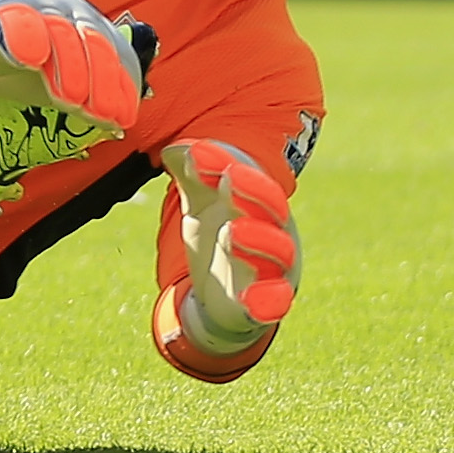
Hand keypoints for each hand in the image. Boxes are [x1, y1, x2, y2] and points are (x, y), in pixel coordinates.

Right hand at [0, 0, 147, 136]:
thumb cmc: (15, 60)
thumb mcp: (57, 81)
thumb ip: (87, 96)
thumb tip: (119, 121)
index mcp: (80, 18)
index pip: (110, 49)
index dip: (119, 84)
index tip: (122, 117)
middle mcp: (57, 5)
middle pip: (90, 39)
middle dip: (100, 79)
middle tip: (101, 113)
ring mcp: (25, 5)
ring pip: (57, 31)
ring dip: (68, 65)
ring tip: (70, 98)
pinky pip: (12, 20)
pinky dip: (25, 36)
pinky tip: (32, 58)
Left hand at [162, 139, 301, 352]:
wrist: (223, 296)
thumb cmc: (217, 236)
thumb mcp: (200, 204)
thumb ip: (191, 175)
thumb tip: (174, 148)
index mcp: (259, 202)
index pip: (247, 175)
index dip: (223, 162)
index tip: (196, 153)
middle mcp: (274, 230)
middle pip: (272, 207)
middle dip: (252, 191)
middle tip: (229, 176)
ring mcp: (275, 268)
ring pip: (278, 252)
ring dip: (260, 241)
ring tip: (232, 231)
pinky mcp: (266, 304)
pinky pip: (276, 303)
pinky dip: (270, 301)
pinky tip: (255, 301)